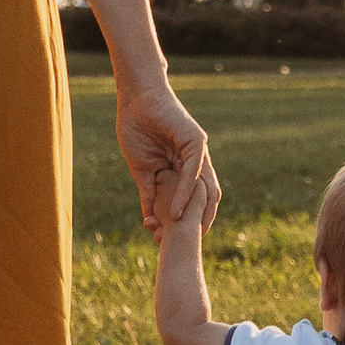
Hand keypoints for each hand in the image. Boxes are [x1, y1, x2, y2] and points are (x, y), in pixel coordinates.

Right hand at [117, 78, 216, 235]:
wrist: (137, 99)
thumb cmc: (137, 129)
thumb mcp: (142, 169)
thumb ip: (149, 193)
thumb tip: (149, 220)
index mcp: (186, 167)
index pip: (196, 199)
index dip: (192, 220)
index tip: (181, 241)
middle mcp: (197, 160)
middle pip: (207, 197)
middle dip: (201, 222)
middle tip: (191, 245)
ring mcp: (198, 150)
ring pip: (204, 187)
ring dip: (195, 212)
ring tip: (187, 234)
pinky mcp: (195, 140)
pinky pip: (193, 171)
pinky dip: (185, 193)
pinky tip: (177, 210)